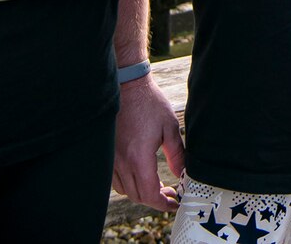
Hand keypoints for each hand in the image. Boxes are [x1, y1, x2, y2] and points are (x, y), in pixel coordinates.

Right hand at [112, 72, 183, 210]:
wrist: (127, 87)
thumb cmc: (150, 104)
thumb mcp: (170, 128)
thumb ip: (177, 154)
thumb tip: (182, 174)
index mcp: (139, 158)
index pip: (149, 194)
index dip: (162, 203)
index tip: (174, 202)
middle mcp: (121, 162)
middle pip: (137, 196)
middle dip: (155, 200)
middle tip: (170, 194)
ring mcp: (112, 159)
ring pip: (125, 190)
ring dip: (141, 193)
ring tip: (158, 186)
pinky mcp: (107, 154)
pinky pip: (116, 179)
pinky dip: (129, 184)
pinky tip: (142, 175)